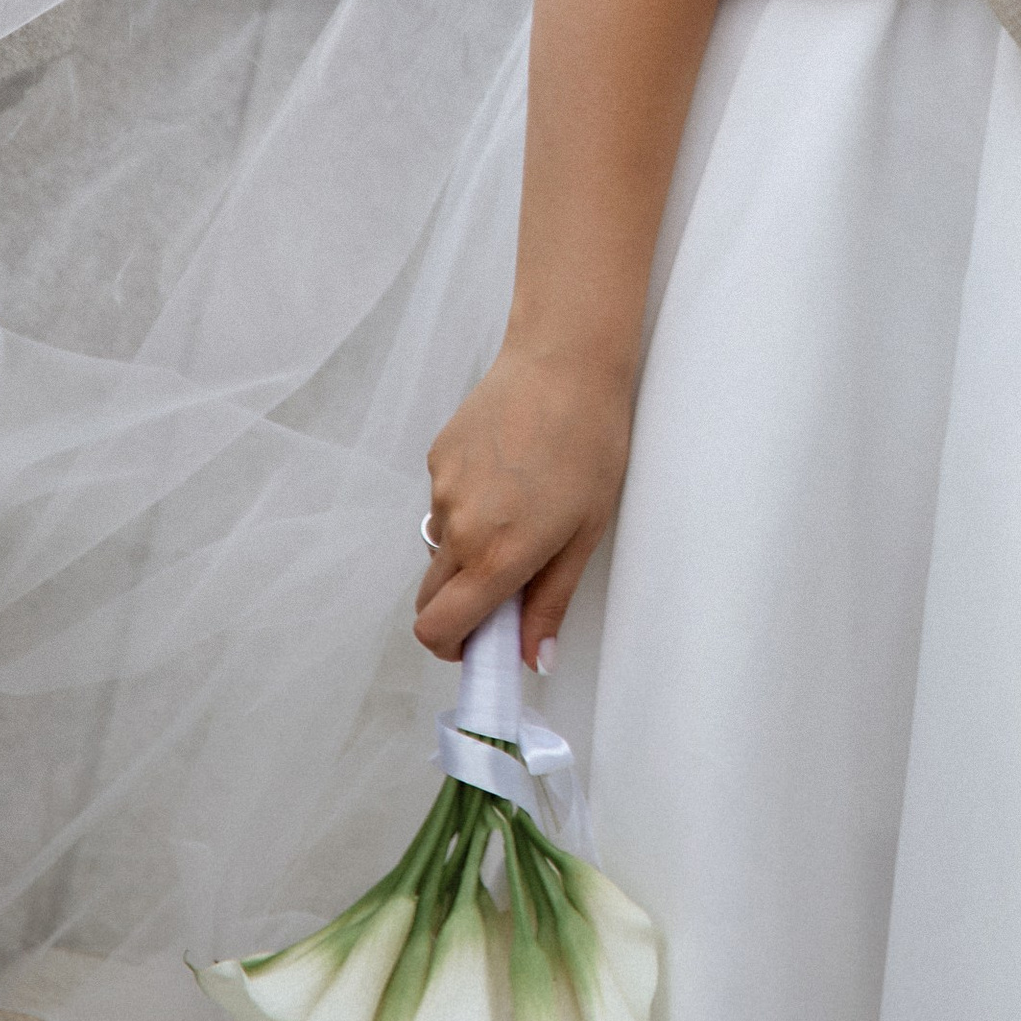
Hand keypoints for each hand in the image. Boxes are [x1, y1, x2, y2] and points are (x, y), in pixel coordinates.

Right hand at [416, 343, 634, 666]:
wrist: (566, 361)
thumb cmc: (590, 443)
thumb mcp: (586, 532)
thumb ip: (551, 601)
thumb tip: (532, 660)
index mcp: (496, 555)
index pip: (437, 630)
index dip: (453, 650)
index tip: (480, 645)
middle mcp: (458, 528)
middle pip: (430, 597)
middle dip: (461, 605)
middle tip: (508, 583)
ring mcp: (441, 490)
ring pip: (440, 546)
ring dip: (468, 549)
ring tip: (521, 507)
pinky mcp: (437, 457)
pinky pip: (444, 501)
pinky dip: (467, 504)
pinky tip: (507, 471)